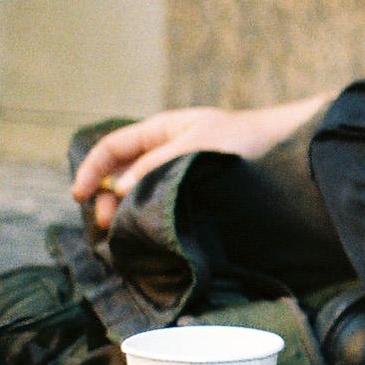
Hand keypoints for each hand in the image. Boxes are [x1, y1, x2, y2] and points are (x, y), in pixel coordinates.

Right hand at [69, 98, 321, 228]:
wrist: (286, 147)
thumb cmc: (243, 138)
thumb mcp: (195, 146)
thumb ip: (156, 166)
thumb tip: (119, 190)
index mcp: (162, 130)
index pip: (113, 147)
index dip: (92, 169)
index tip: (79, 196)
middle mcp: (166, 150)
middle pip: (121, 173)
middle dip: (106, 197)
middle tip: (106, 224)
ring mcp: (180, 172)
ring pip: (140, 192)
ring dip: (127, 211)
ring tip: (123, 234)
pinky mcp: (195, 193)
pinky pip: (163, 203)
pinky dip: (150, 216)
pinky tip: (148, 233)